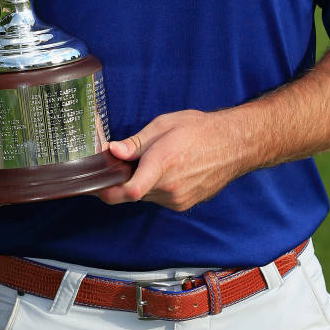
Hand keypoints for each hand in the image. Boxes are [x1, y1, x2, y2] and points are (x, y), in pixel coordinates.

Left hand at [97, 109, 243, 211]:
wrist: (234, 144)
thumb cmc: (200, 130)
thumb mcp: (163, 125)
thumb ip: (135, 142)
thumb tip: (112, 151)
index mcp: (162, 164)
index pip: (129, 191)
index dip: (107, 191)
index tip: (96, 184)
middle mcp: (170, 187)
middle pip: (132, 193)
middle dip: (123, 181)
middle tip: (124, 163)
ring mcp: (178, 199)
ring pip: (146, 196)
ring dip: (141, 183)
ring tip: (155, 161)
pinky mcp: (184, 204)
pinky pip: (160, 199)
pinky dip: (156, 187)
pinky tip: (168, 170)